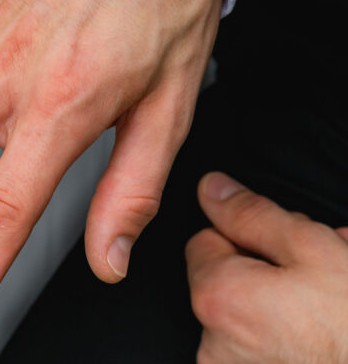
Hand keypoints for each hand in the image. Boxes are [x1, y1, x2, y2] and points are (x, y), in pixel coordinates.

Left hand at [187, 172, 347, 363]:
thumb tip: (212, 189)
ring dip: (282, 295)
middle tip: (317, 270)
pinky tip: (319, 321)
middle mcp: (212, 341)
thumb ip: (252, 214)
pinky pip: (260, 341)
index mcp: (216, 297)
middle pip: (227, 276)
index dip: (249, 236)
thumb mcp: (310, 248)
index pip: (205, 240)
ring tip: (326, 296)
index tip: (286, 247)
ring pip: (248, 309)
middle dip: (269, 265)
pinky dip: (285, 326)